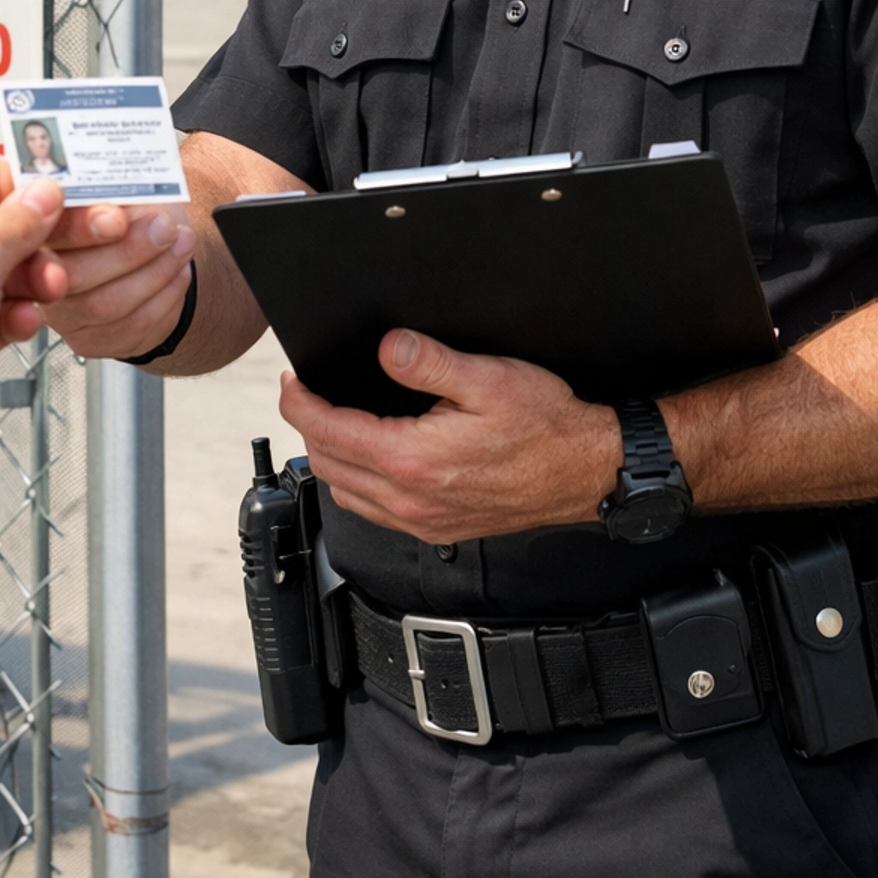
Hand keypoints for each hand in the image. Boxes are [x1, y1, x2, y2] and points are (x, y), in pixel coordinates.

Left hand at [0, 158, 69, 461]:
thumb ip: (17, 224)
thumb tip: (43, 194)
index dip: (18, 181)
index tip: (55, 193)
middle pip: (3, 229)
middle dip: (40, 239)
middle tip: (68, 246)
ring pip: (10, 275)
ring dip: (36, 281)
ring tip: (50, 288)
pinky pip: (7, 317)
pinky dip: (21, 318)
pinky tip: (22, 322)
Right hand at [37, 201, 197, 359]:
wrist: (153, 249)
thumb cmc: (131, 214)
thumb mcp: (123, 188)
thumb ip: (114, 189)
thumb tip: (124, 185)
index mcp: (38, 231)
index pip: (46, 233)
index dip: (80, 228)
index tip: (118, 218)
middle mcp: (39, 277)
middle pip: (72, 276)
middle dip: (128, 252)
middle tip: (165, 227)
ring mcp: (62, 314)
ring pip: (105, 305)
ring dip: (155, 272)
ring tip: (182, 244)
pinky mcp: (90, 340)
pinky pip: (130, 327)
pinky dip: (164, 298)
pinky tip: (179, 273)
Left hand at [279, 328, 623, 542]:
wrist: (585, 471)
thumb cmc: (546, 427)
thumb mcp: (489, 378)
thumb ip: (428, 362)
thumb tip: (385, 348)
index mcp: (414, 459)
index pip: (330, 431)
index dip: (301, 403)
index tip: (292, 382)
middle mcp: (411, 499)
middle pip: (329, 465)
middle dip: (309, 426)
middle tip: (306, 394)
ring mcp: (423, 520)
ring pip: (346, 494)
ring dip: (329, 457)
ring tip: (331, 422)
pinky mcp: (437, 529)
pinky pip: (374, 512)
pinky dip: (355, 484)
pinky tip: (367, 461)